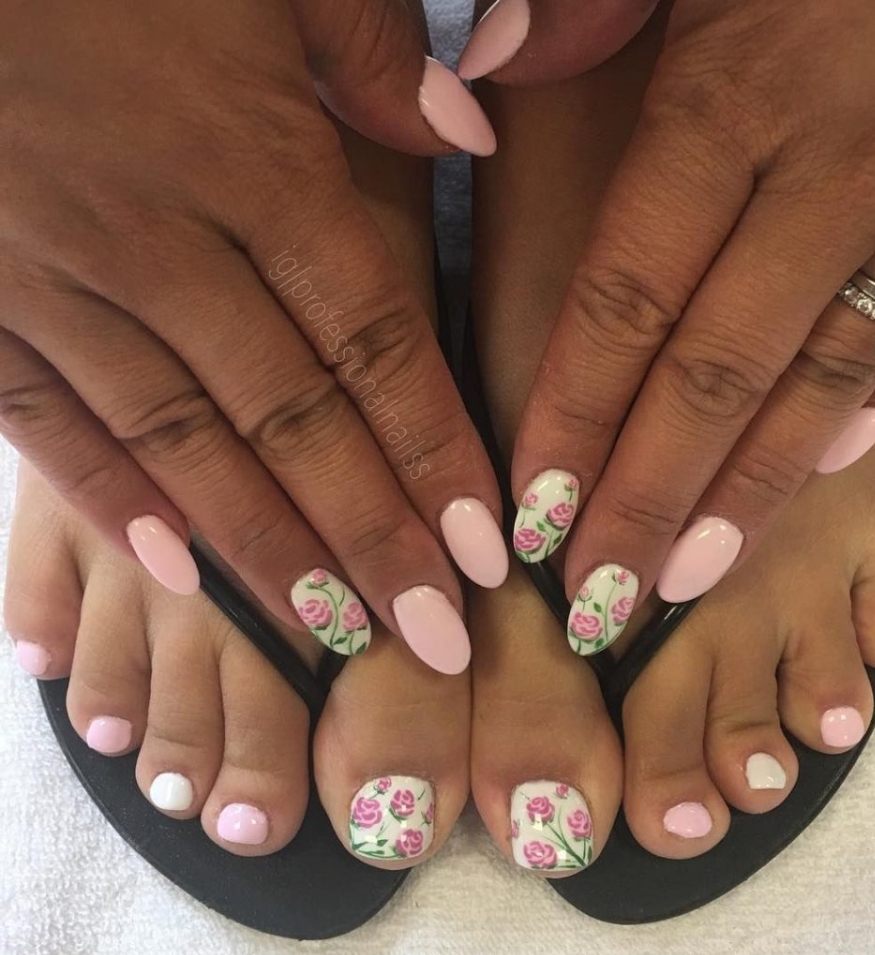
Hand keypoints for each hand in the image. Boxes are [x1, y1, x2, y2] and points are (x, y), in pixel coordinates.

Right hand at [0, 0, 504, 670]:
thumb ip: (376, 54)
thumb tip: (472, 131)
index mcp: (258, 163)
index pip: (374, 345)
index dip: (435, 453)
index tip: (486, 551)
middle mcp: (167, 242)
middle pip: (295, 422)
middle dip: (371, 538)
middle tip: (435, 637)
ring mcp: (61, 277)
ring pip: (185, 443)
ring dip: (267, 549)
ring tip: (336, 635)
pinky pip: (48, 421)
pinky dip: (113, 499)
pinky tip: (177, 571)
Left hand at [478, 1, 874, 609]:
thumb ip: (583, 1)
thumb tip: (491, 65)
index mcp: (734, 98)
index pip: (627, 297)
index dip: (576, 415)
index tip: (535, 514)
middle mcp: (835, 173)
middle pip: (715, 374)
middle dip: (649, 500)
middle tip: (596, 601)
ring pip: (821, 386)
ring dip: (747, 498)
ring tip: (681, 583)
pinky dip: (874, 418)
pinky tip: (815, 477)